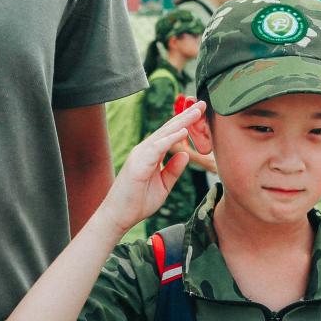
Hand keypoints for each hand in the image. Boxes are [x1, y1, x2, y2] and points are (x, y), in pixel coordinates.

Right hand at [100, 102, 203, 230]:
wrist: (118, 216)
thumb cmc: (138, 202)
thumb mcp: (163, 185)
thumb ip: (173, 169)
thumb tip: (185, 153)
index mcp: (151, 154)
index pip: (170, 134)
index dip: (185, 122)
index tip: (200, 112)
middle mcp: (145, 150)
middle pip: (168, 129)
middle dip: (186, 115)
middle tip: (202, 103)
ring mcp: (140, 155)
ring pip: (163, 134)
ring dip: (181, 122)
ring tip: (196, 112)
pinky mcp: (138, 163)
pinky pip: (157, 148)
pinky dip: (170, 139)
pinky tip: (183, 131)